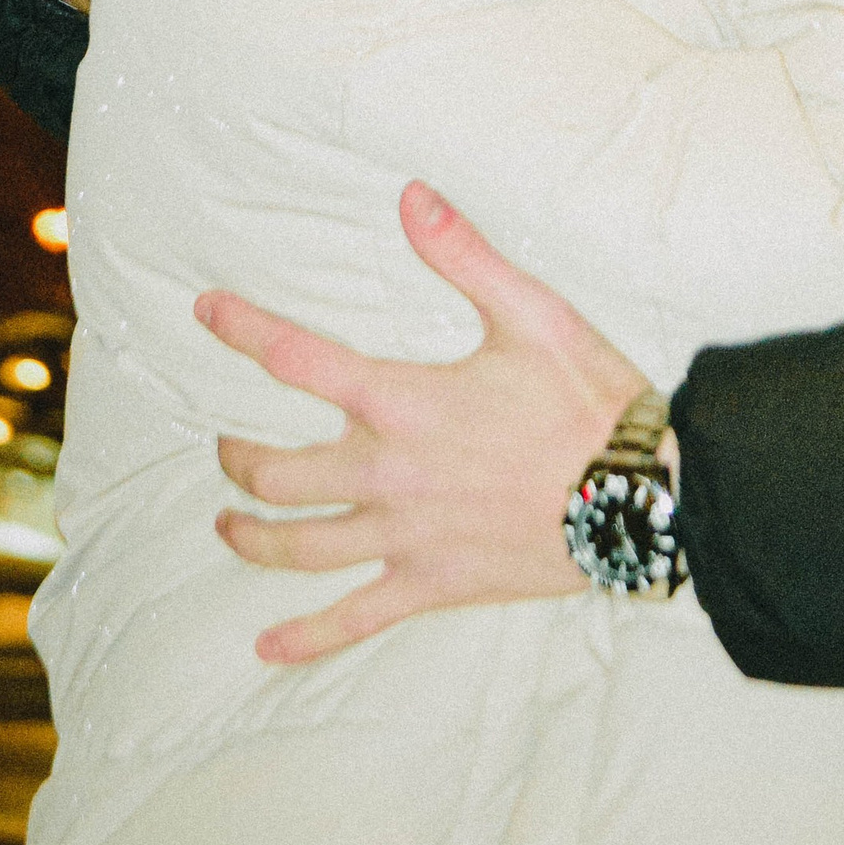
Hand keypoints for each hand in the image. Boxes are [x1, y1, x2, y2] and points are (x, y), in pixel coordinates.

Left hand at [199, 182, 647, 663]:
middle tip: (225, 446)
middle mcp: (386, 472)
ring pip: (297, 546)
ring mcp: (403, 535)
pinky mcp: (429, 583)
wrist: (638, 493)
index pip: (297, 358)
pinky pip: (352, 618)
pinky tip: (267, 647)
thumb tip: (411, 197)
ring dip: (250, 535)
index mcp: (401, 401)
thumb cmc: (586, 399)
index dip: (243, 328)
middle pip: (276, 472)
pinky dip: (304, 638)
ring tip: (229, 523)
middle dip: (238, 457)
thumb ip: (463, 254)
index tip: (205, 310)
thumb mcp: (530, 311)